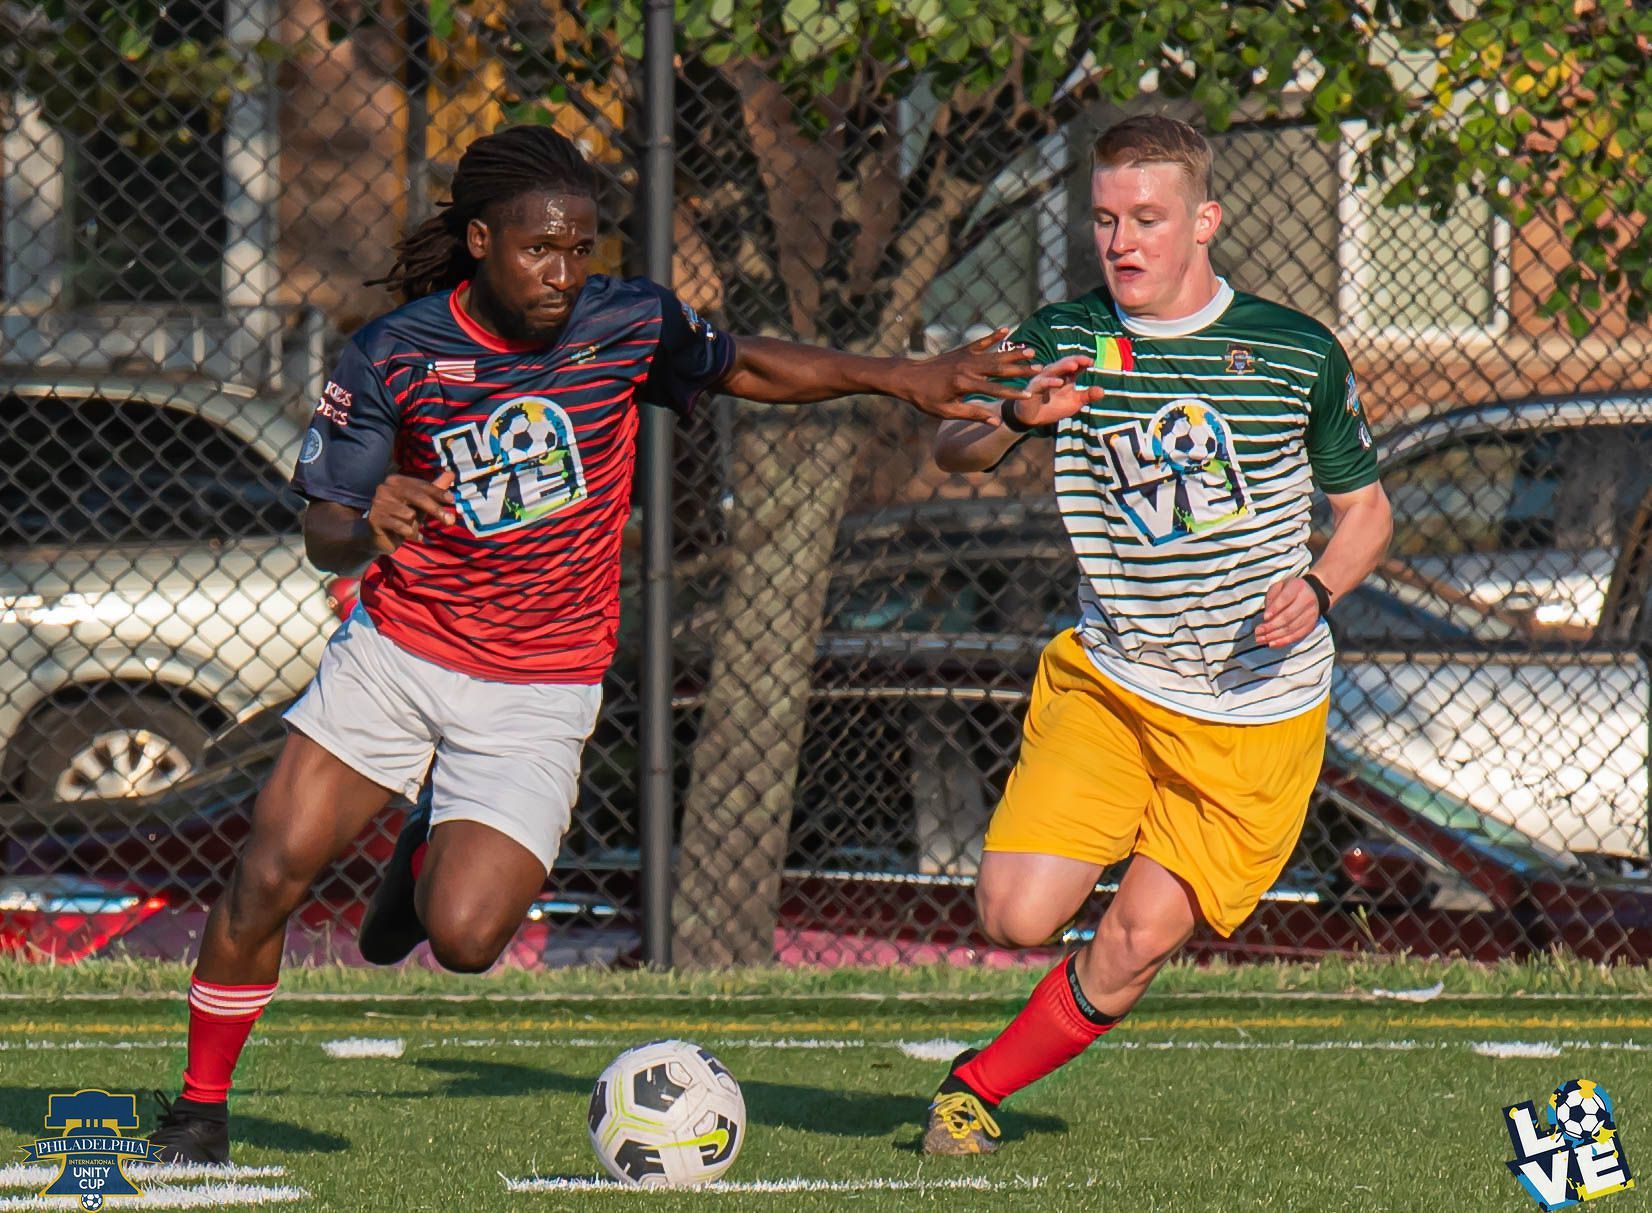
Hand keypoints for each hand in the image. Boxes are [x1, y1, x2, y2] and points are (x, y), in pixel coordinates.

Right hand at [366, 470, 455, 552]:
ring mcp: (378, 503)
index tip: (452, 500)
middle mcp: (385, 488)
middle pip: (417, 497)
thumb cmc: (403, 516)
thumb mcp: (420, 502)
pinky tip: (411, 535)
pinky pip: (401, 526)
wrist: (380, 536)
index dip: (437, 492)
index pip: (421, 485)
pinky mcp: (375, 519)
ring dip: (416, 525)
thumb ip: (435, 488)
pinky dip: (410, 533)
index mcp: (396, 480)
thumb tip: (452, 473)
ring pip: (409, 515)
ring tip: (410, 528)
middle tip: (451, 521)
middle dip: (435, 509)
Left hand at [894, 327, 1037, 422]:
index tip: (1029, 395)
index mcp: (964, 384)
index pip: (994, 390)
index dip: (1012, 394)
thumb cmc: (925, 398)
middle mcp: (967, 368)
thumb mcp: (946, 411)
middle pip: (999, 369)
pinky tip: (1006, 329)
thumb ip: (972, 414)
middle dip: (1020, 369)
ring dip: (1012, 352)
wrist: (907, 377)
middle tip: (1039, 368)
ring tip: (1030, 350)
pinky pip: (980, 342)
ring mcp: (965, 357)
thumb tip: (995, 421)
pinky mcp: (961, 351)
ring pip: (993, 354)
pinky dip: (993, 336)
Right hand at [1008, 354, 1104, 427]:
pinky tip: (1059, 382)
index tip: (1092, 361)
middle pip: (1063, 364)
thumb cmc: (1053, 407)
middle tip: (1085, 359)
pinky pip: (1041, 384)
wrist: (1033, 419)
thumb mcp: (1074, 402)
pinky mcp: (1033, 389)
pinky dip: (1050, 382)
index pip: (1073, 365)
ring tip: (1074, 365)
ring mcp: (1042, 380)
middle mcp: (1053, 375)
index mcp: (1064, 376)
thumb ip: (1087, 396)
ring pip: (1052, 371)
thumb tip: (1102, 391)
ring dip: (1062, 367)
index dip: (1082, 362)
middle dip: (1074, 360)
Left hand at [1256, 576, 1323, 647]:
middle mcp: (1307, 600)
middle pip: (1289, 616)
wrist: (1312, 592)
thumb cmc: (1289, 590)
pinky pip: (1297, 636)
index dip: (1275, 609)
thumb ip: (1271, 598)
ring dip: (1275, 636)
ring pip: (1292, 628)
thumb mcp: (1279, 586)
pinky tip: (1271, 643)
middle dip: (1271, 626)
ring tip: (1261, 639)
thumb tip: (1266, 617)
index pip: (1286, 598)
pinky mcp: (1311, 625)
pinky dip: (1283, 641)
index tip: (1264, 617)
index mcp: (1297, 587)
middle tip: (1258, 631)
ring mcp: (1311, 614)